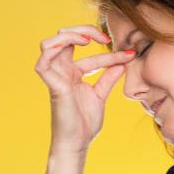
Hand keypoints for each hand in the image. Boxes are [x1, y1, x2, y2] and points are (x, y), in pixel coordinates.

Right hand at [34, 24, 135, 153]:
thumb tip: (123, 62)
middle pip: (64, 38)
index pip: (89, 53)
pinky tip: (78, 45)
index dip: (109, 51)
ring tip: (89, 39)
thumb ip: (109, 77)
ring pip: (49, 44)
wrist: (78, 143)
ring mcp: (55, 77)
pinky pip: (43, 62)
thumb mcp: (101, 94)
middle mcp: (62, 72)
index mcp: (72, 73)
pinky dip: (56, 48)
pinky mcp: (52, 85)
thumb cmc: (85, 123)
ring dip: (69, 35)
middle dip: (84, 30)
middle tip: (104, 38)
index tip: (130, 53)